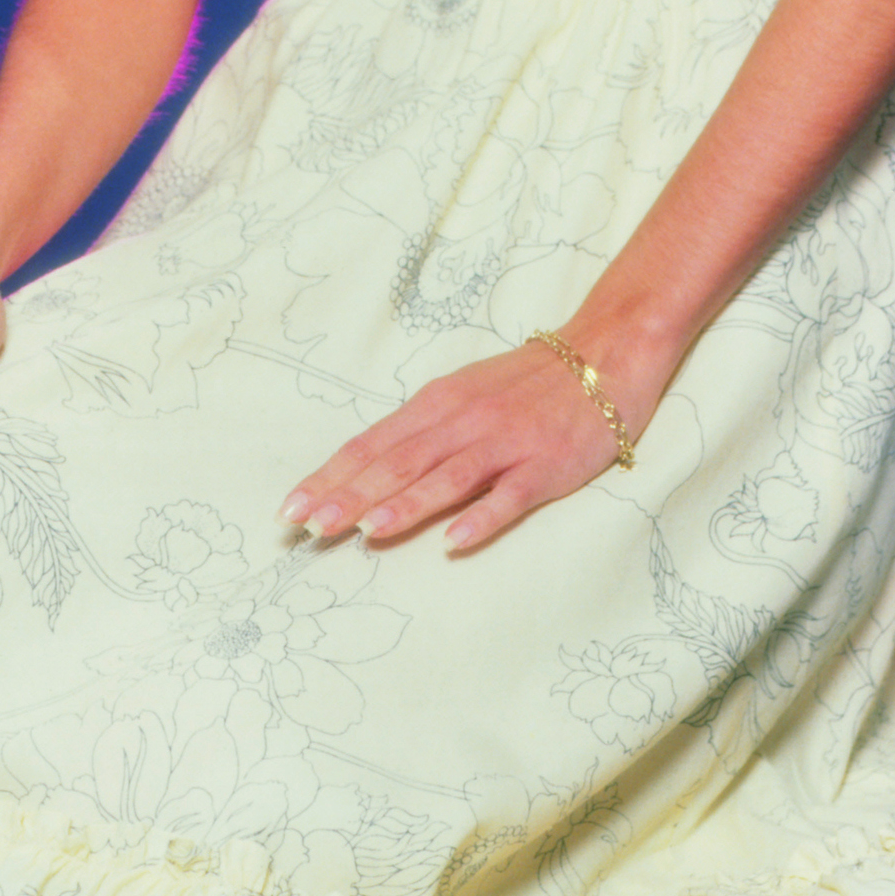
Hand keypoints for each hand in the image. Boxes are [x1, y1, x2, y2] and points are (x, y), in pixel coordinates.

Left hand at [277, 335, 653, 554]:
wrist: (603, 354)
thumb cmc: (526, 382)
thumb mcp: (464, 394)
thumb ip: (422, 431)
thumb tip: (367, 471)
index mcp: (437, 404)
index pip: (371, 444)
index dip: (330, 477)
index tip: (291, 508)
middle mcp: (463, 421)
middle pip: (397, 462)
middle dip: (349, 496)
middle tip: (309, 529)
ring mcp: (505, 444)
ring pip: (445, 477)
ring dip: (404, 505)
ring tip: (366, 532)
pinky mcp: (545, 465)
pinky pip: (510, 496)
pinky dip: (481, 517)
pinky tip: (454, 541)